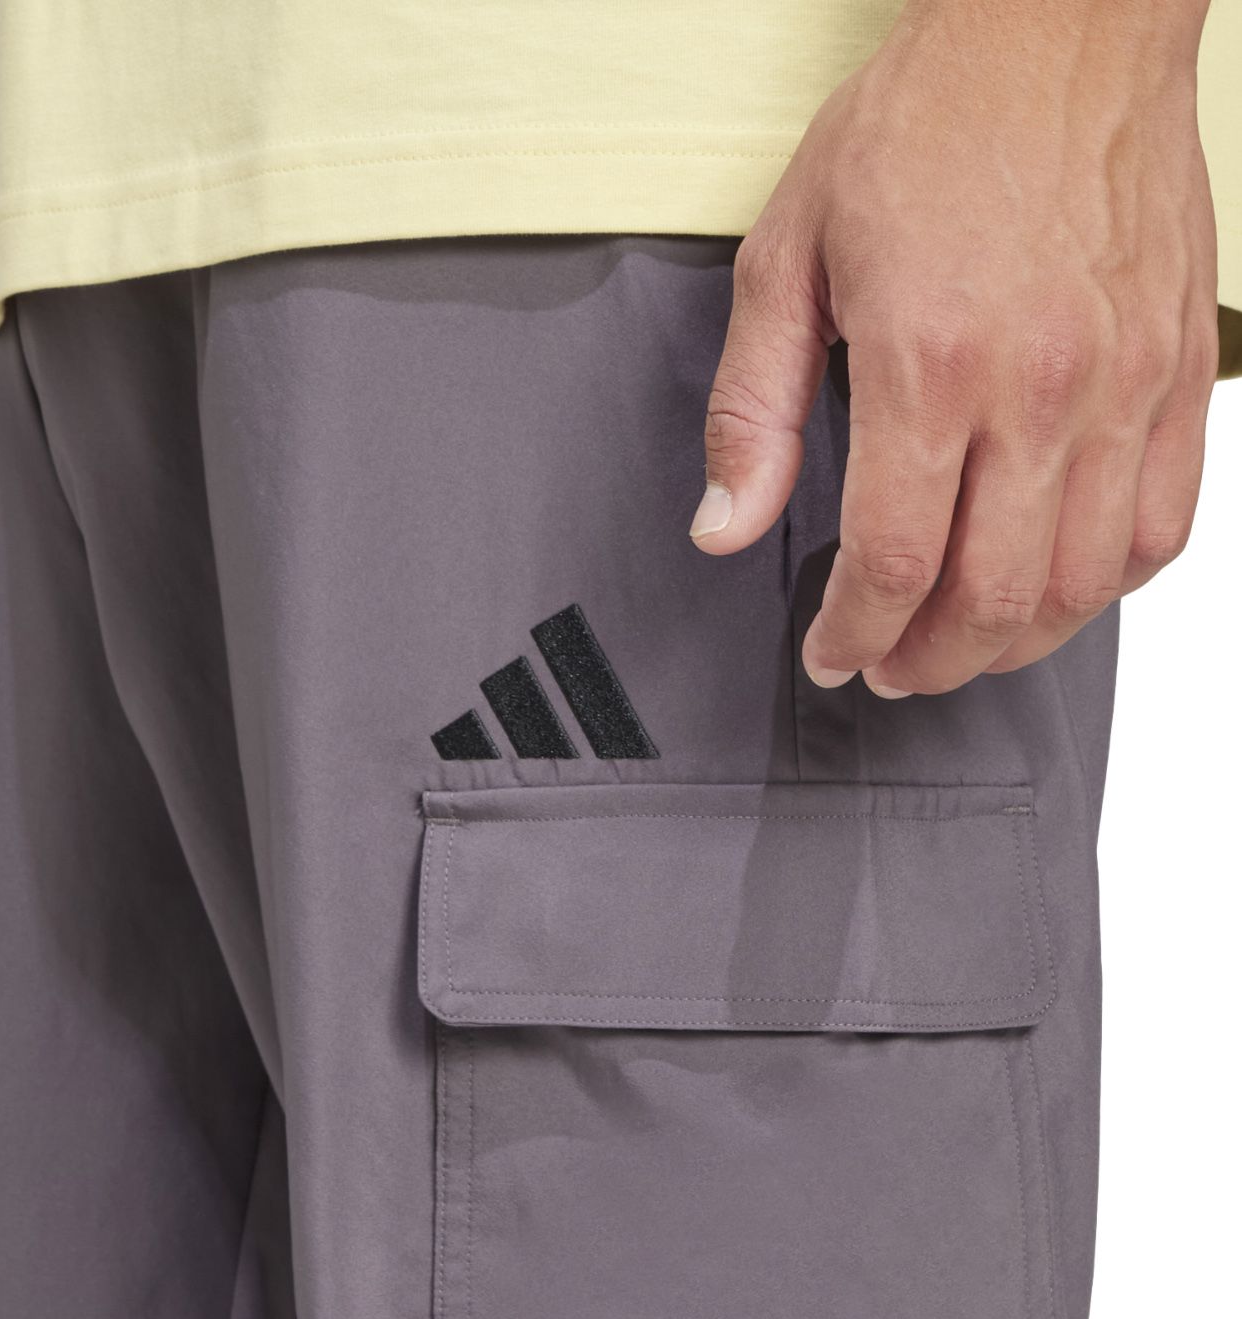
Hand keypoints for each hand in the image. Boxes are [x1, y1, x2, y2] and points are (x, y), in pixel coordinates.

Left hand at [691, 0, 1218, 697]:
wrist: (1060, 25)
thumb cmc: (926, 124)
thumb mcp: (789, 254)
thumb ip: (754, 408)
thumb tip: (725, 526)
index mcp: (929, 362)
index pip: (894, 563)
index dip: (854, 635)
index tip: (831, 654)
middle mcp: (1039, 386)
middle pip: (991, 598)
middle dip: (928, 661)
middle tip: (891, 666)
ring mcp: (1124, 384)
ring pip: (1083, 584)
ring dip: (1015, 644)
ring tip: (962, 643)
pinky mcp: (1181, 370)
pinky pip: (1164, 525)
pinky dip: (1109, 584)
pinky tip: (1057, 585)